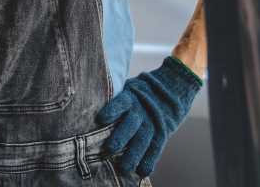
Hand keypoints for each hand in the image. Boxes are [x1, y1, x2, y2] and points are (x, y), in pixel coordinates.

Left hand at [97, 56, 202, 176]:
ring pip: (143, 139)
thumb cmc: (139, 91)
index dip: (112, 110)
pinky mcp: (162, 132)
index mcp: (131, 96)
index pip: (121, 102)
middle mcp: (142, 110)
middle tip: (108, 149)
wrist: (172, 88)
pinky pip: (156, 147)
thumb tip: (88, 107)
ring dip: (133, 154)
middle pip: (132, 124)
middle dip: (120, 137)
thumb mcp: (128, 88)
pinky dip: (149, 161)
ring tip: (123, 168)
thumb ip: (114, 99)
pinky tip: (142, 172)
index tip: (101, 118)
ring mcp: (153, 122)